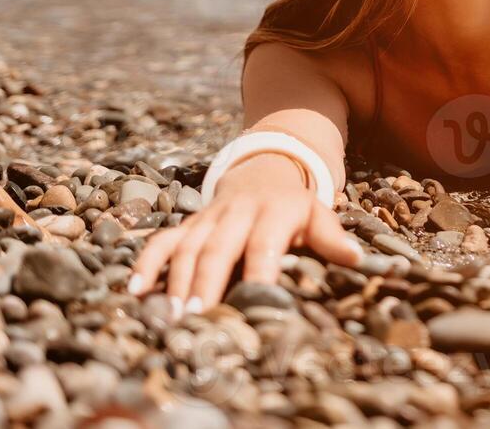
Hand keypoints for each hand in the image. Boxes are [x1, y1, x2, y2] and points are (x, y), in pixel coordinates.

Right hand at [126, 152, 360, 316]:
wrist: (264, 172)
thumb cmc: (294, 209)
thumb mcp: (317, 214)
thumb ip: (331, 237)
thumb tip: (355, 259)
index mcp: (274, 213)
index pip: (265, 244)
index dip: (260, 272)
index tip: (256, 303)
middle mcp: (236, 214)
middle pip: (219, 249)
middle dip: (207, 282)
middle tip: (198, 317)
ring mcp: (208, 220)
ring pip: (187, 248)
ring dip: (176, 282)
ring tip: (171, 317)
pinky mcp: (188, 225)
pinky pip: (163, 242)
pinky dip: (146, 263)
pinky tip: (134, 291)